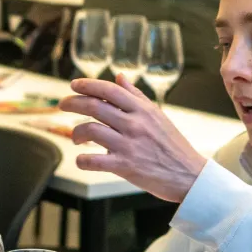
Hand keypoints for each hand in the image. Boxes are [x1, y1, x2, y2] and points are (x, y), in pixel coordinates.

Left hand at [60, 75, 207, 202]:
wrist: (189, 175)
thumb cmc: (172, 145)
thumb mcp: (157, 115)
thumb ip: (136, 96)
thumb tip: (119, 77)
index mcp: (143, 109)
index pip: (110, 90)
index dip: (88, 84)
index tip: (73, 85)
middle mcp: (135, 124)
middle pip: (95, 106)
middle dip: (72, 102)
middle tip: (62, 104)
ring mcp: (129, 145)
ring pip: (91, 130)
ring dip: (76, 132)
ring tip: (76, 138)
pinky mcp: (126, 166)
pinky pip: (95, 161)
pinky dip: (82, 160)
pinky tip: (82, 159)